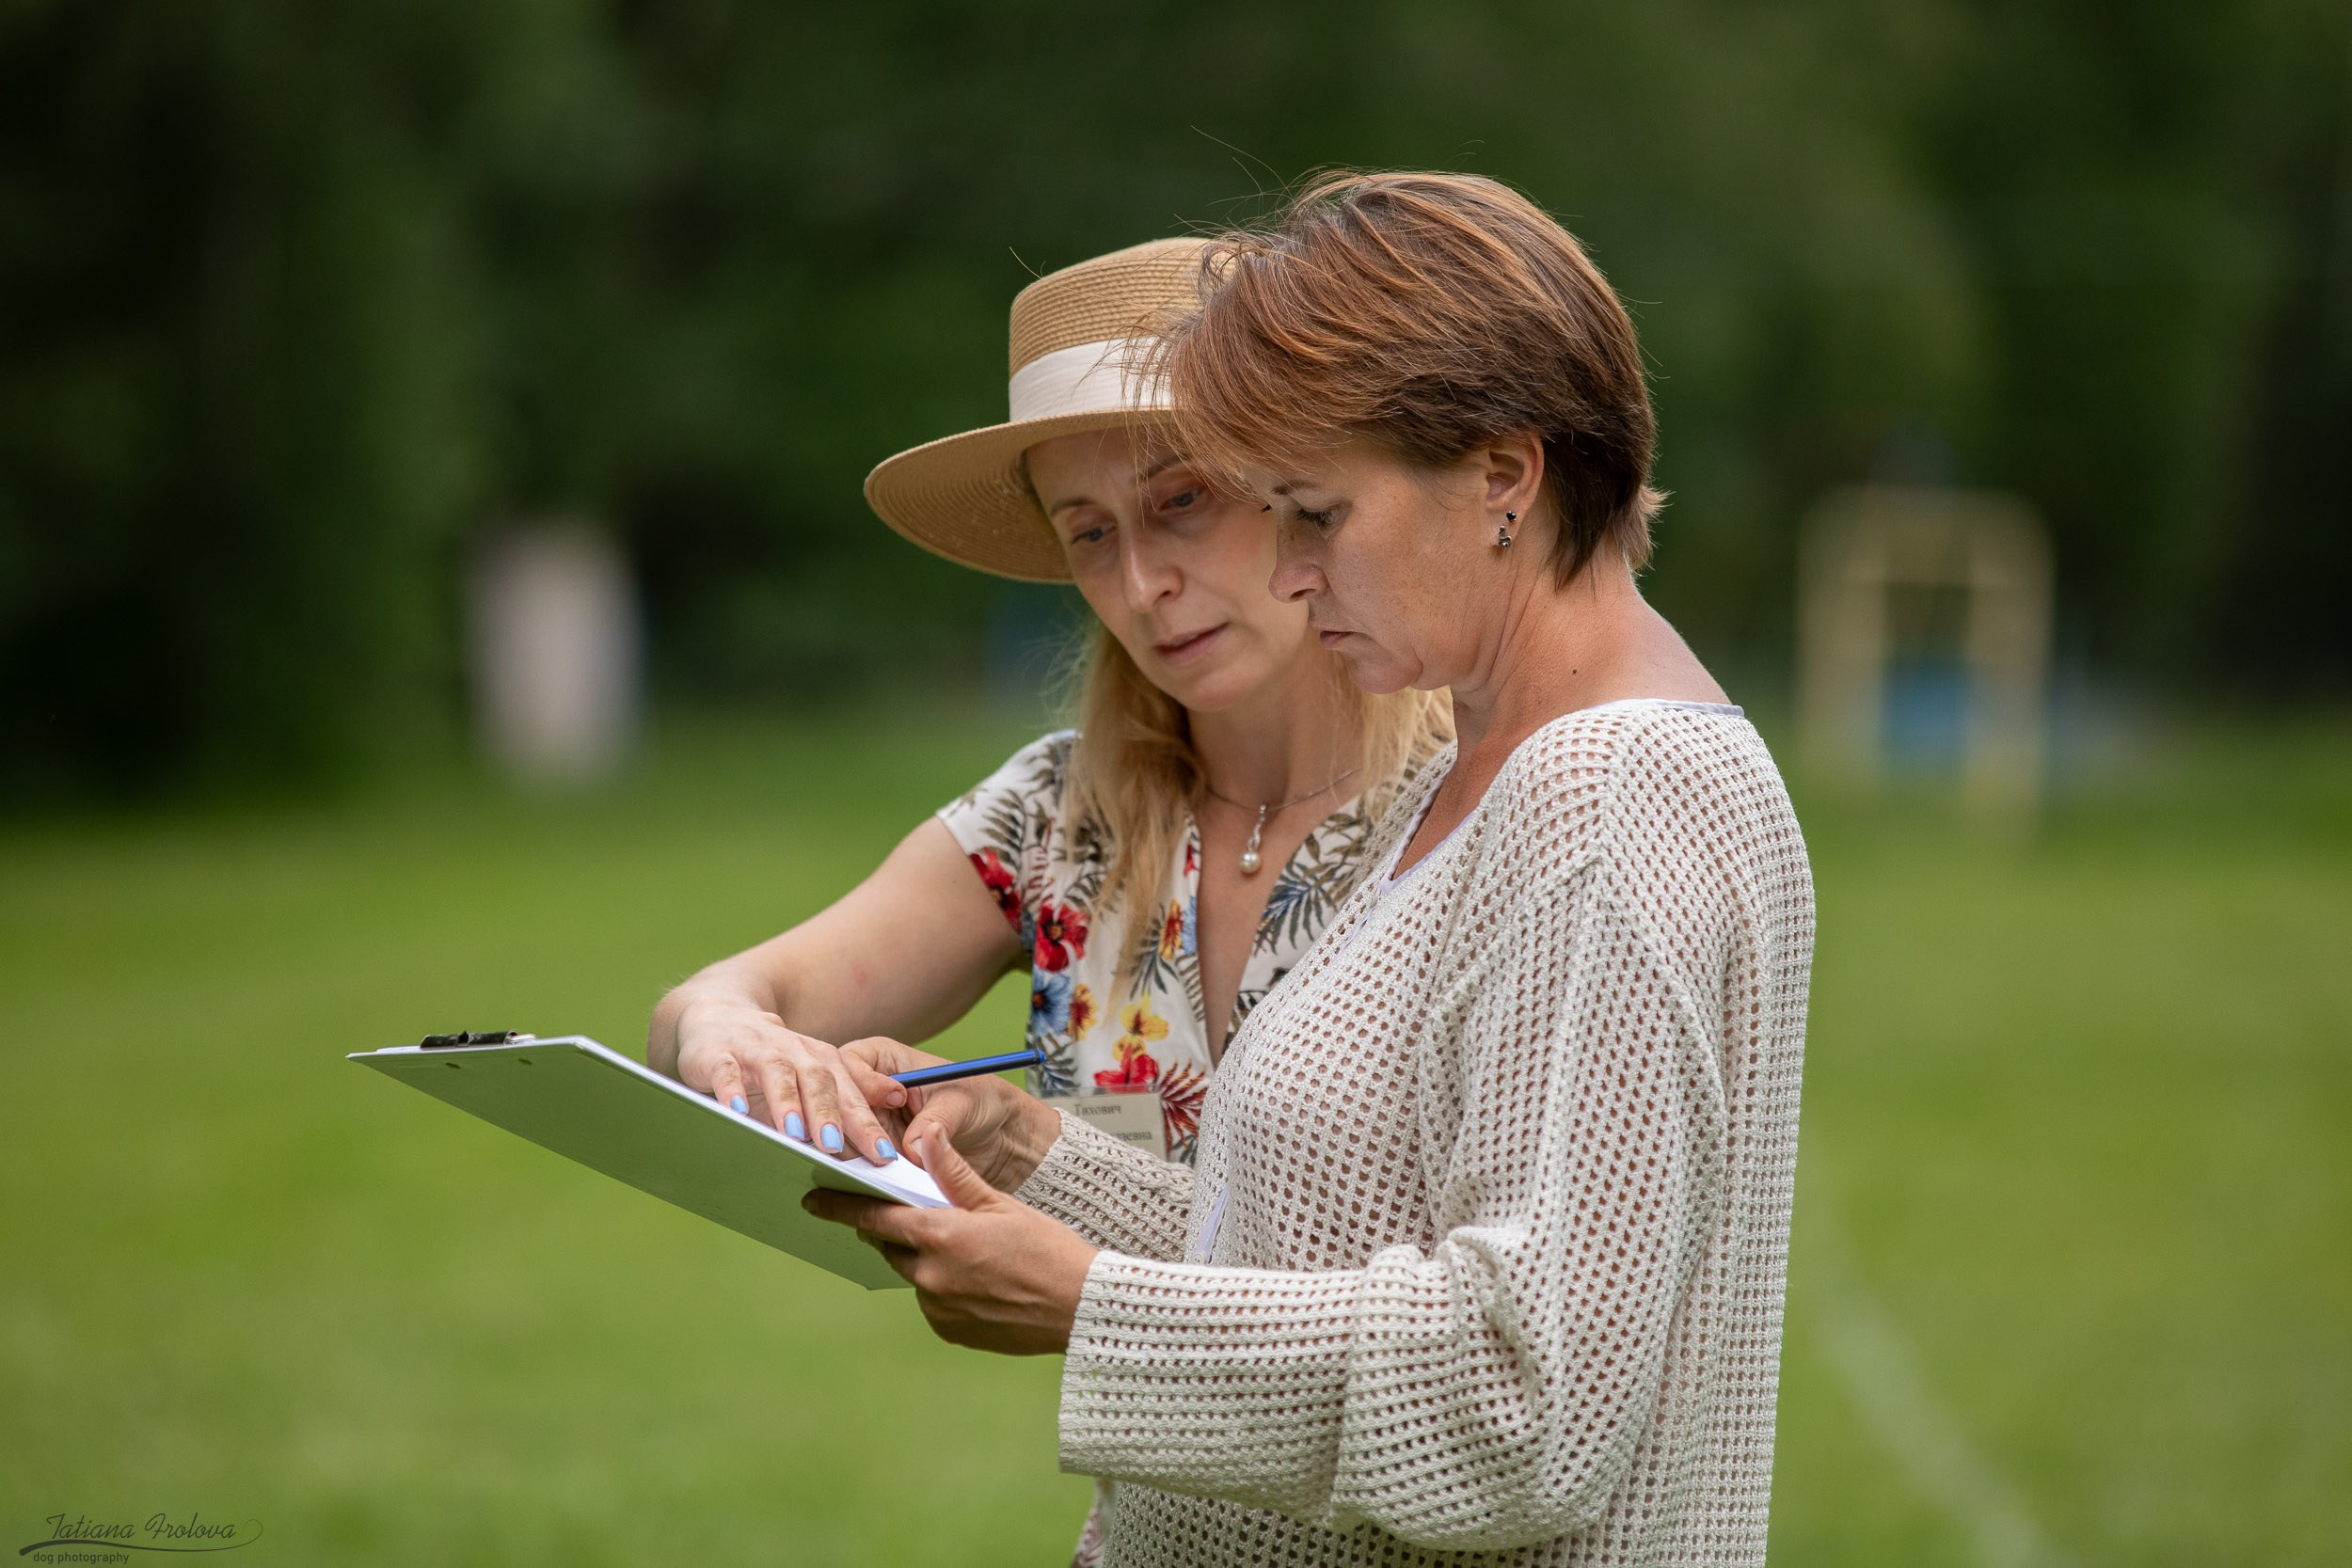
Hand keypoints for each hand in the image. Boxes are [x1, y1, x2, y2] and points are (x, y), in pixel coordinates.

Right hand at [669, 998, 900, 1163]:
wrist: (720, 1018)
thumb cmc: (774, 1060)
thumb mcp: (815, 1076)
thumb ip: (849, 1100)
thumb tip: (887, 1128)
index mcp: (822, 1061)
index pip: (851, 1094)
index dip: (867, 1124)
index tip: (883, 1156)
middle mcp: (794, 1052)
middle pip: (818, 1082)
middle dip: (829, 1114)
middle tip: (838, 1147)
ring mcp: (756, 1051)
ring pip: (777, 1074)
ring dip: (787, 1103)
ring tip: (794, 1134)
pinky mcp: (719, 1054)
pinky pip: (726, 1071)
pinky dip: (730, 1089)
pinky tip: (736, 1110)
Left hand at [804, 1135, 1096, 1354]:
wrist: (1081, 1307)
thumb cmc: (1049, 1248)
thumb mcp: (1002, 1203)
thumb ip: (954, 1175)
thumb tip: (925, 1138)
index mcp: (940, 1236)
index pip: (874, 1217)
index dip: (841, 1206)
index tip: (813, 1200)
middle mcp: (930, 1276)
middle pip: (891, 1246)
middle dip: (895, 1230)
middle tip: (916, 1215)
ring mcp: (938, 1309)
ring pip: (913, 1274)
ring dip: (926, 1259)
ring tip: (971, 1251)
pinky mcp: (950, 1332)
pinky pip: (933, 1302)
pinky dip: (944, 1287)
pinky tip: (979, 1279)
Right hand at [839, 1036, 1062, 1192]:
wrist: (1000, 1139)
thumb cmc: (982, 1103)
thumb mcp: (962, 1103)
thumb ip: (934, 1122)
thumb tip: (909, 1149)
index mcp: (887, 1060)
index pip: (852, 1061)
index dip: (863, 1079)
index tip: (891, 1098)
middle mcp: (870, 1091)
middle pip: (837, 1102)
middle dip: (849, 1125)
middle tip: (873, 1148)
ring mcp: (869, 1125)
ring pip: (842, 1138)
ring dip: (853, 1154)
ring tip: (874, 1169)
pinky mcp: (874, 1156)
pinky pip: (859, 1165)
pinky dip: (864, 1174)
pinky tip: (874, 1183)